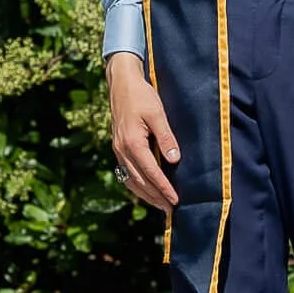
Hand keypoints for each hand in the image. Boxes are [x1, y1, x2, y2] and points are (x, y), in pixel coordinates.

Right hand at [107, 53, 180, 210]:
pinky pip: (126, 173)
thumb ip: (166, 137)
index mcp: (132, 143)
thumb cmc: (141, 95)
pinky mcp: (118, 147)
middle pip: (140, 182)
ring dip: (146, 194)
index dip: (164, 188)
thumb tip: (174, 160)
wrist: (121, 83)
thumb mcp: (157, 113)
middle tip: (170, 210)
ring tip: (160, 205)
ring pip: (131, 180)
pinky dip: (136, 184)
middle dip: (155, 197)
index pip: (151, 173)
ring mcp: (118, 150)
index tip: (175, 200)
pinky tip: (145, 189)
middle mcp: (122, 150)